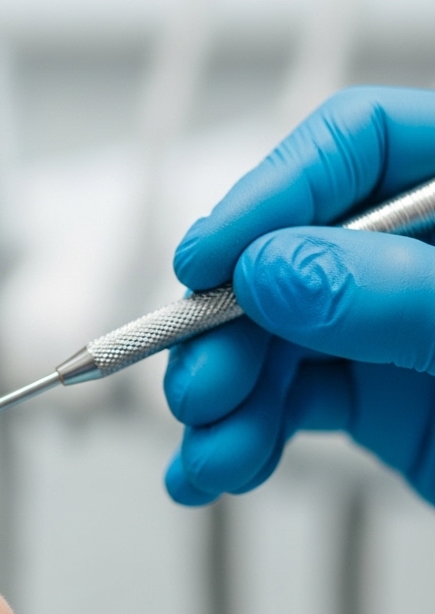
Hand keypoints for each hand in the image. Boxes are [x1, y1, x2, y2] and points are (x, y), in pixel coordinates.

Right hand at [163, 86, 434, 504]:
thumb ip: (402, 298)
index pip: (358, 145)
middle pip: (290, 252)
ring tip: (212, 455)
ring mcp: (398, 325)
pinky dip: (242, 437)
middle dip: (230, 327)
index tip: (207, 261)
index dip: (270, 195)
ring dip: (225, 400)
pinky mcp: (380, 395)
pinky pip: (289, 400)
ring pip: (274, 337)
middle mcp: (427, 252)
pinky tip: (214, 469)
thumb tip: (274, 269)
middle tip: (200, 385)